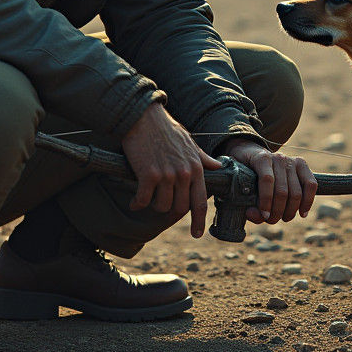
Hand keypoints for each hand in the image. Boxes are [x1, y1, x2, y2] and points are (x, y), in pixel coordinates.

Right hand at [121, 102, 222, 237]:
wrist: (143, 117)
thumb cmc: (165, 128)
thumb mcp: (189, 142)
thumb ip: (202, 158)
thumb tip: (217, 166)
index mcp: (196, 167)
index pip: (200, 201)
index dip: (199, 221)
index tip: (196, 234)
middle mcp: (184, 173)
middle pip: (180, 208)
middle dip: (170, 210)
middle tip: (160, 205)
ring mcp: (166, 175)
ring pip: (162, 206)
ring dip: (153, 206)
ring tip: (147, 197)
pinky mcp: (148, 175)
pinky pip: (144, 200)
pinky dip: (137, 203)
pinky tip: (134, 201)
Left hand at [222, 139, 316, 224]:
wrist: (252, 153)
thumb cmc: (246, 173)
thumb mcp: (241, 185)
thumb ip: (247, 203)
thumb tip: (253, 214)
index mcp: (261, 158)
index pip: (267, 180)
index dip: (266, 201)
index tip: (264, 216)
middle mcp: (278, 158)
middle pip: (282, 191)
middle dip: (277, 212)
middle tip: (272, 220)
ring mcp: (291, 160)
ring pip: (296, 192)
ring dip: (290, 211)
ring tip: (284, 218)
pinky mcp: (302, 164)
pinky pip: (311, 185)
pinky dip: (308, 202)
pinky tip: (302, 213)